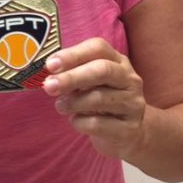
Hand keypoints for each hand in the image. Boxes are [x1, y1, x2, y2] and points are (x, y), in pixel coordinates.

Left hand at [43, 39, 145, 160]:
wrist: (129, 134)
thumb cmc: (101, 102)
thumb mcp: (90, 83)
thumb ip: (73, 74)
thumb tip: (50, 74)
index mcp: (118, 61)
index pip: (98, 48)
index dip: (73, 54)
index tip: (50, 65)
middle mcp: (130, 79)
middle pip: (102, 70)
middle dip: (72, 77)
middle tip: (49, 86)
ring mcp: (132, 103)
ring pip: (99, 98)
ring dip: (72, 102)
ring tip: (60, 106)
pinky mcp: (129, 128)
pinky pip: (97, 124)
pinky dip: (79, 122)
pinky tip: (77, 121)